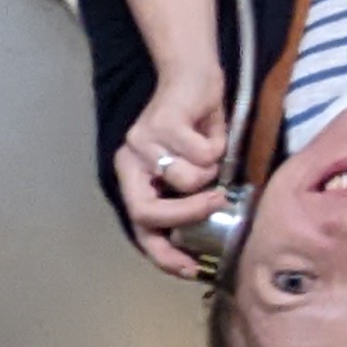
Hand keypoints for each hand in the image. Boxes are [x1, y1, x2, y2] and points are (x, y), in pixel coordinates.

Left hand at [115, 66, 228, 280]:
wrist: (194, 78)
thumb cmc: (194, 129)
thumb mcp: (187, 172)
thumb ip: (186, 203)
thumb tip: (202, 245)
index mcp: (131, 179)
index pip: (140, 228)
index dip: (163, 254)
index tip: (188, 269)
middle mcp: (128, 161)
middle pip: (149, 212)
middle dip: (187, 215)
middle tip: (217, 202)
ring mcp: (142, 142)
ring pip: (186, 181)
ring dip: (210, 170)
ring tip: (208, 151)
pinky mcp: (162, 122)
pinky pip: (202, 154)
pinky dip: (217, 145)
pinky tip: (208, 130)